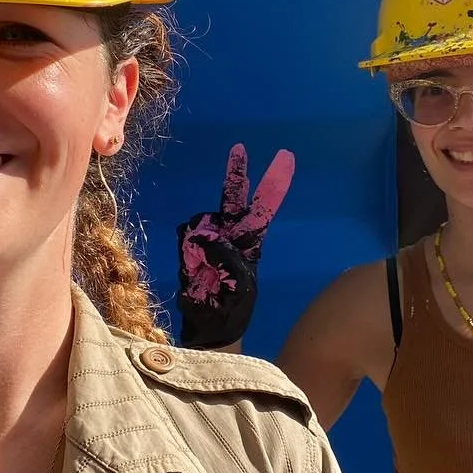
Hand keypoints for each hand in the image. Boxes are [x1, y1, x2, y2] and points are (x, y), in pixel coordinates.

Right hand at [177, 145, 294, 347]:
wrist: (210, 324)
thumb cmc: (233, 307)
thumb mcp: (241, 285)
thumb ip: (227, 257)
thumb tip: (205, 236)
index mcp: (251, 242)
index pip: (265, 207)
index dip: (274, 183)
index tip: (285, 157)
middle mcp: (230, 234)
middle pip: (233, 197)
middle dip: (236, 173)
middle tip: (240, 148)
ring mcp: (208, 238)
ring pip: (204, 221)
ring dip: (205, 242)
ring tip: (210, 272)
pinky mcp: (189, 246)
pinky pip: (187, 237)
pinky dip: (190, 252)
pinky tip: (196, 270)